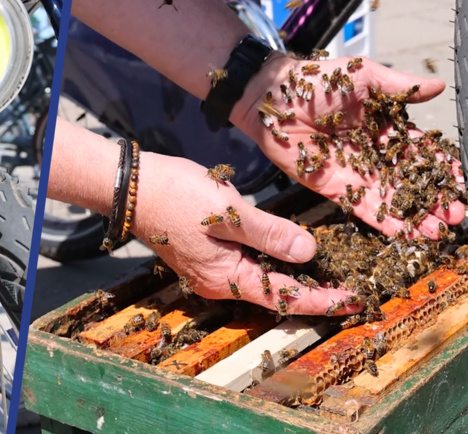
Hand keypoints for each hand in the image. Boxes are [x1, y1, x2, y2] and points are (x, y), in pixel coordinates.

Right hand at [131, 151, 360, 315]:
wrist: (132, 187)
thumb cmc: (176, 196)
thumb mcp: (228, 213)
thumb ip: (270, 233)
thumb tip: (309, 251)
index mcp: (226, 278)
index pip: (284, 296)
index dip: (323, 300)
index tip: (356, 300)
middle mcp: (219, 281)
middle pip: (274, 293)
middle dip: (312, 290)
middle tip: (351, 284)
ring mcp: (210, 269)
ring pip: (262, 277)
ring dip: (293, 274)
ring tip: (329, 268)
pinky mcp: (206, 253)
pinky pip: (247, 263)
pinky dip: (273, 259)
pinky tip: (287, 247)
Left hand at [231, 55, 464, 238]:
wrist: (274, 96)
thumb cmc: (316, 80)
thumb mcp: (365, 77)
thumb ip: (400, 88)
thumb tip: (438, 87)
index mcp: (384, 127)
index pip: (419, 152)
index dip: (439, 168)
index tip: (458, 184)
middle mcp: (372, 154)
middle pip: (408, 182)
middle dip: (432, 200)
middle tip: (455, 217)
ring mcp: (353, 172)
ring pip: (388, 199)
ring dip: (412, 217)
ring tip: (436, 233)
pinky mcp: (332, 186)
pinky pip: (359, 207)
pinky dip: (381, 221)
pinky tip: (402, 234)